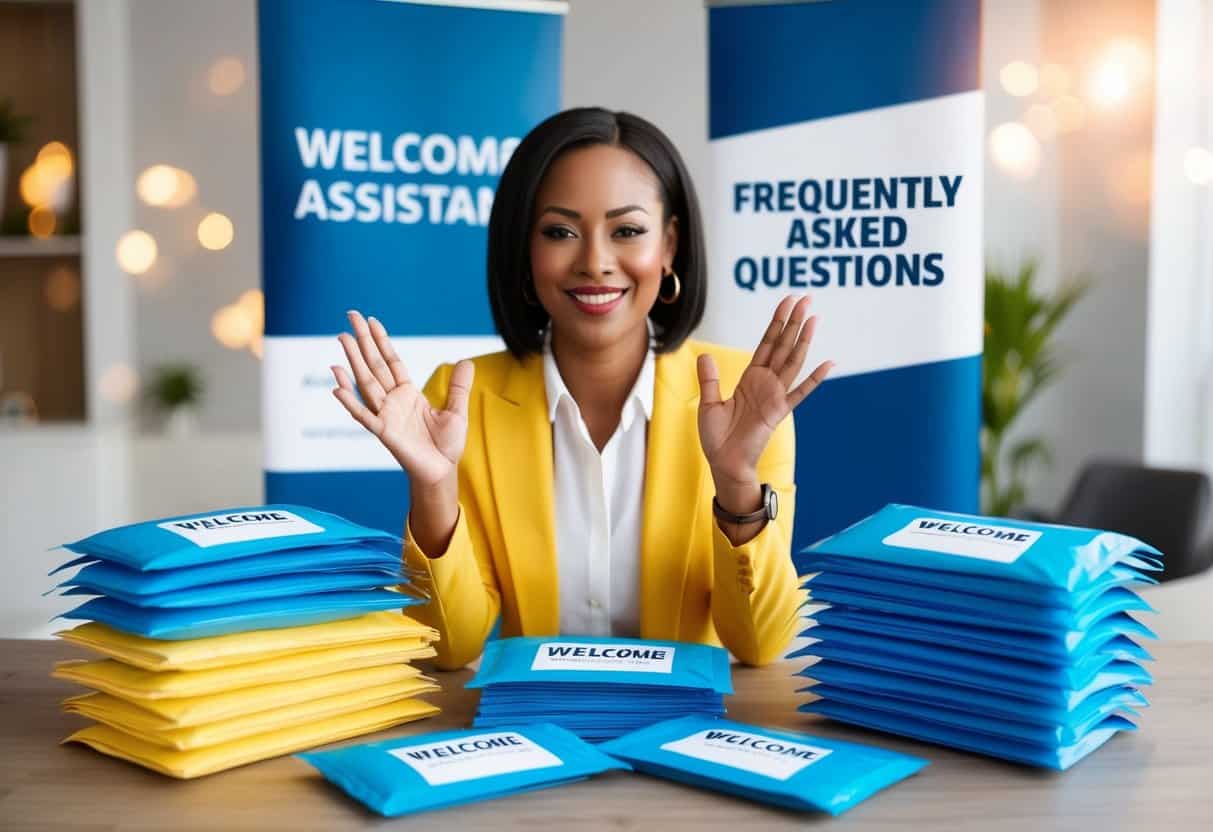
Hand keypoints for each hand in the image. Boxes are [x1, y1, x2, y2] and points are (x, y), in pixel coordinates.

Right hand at [331, 310, 473, 487]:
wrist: (442, 472)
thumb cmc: (446, 445)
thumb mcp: (457, 411)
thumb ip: (459, 386)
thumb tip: (467, 361)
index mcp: (407, 393)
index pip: (391, 360)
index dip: (381, 340)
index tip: (370, 321)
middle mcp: (392, 400)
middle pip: (374, 364)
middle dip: (362, 341)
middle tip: (349, 316)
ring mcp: (385, 415)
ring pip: (366, 382)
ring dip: (352, 361)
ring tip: (342, 339)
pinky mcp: (384, 432)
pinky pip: (364, 415)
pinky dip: (350, 401)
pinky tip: (337, 385)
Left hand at [697, 295, 833, 493]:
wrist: (724, 463)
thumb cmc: (717, 438)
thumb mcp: (709, 403)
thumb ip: (709, 379)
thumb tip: (704, 355)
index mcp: (750, 378)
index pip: (767, 343)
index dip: (777, 322)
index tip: (787, 302)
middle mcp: (766, 383)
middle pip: (783, 345)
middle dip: (794, 321)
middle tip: (806, 298)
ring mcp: (775, 395)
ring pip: (792, 360)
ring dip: (803, 339)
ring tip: (814, 317)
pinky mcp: (779, 411)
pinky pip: (800, 392)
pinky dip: (814, 379)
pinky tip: (828, 364)